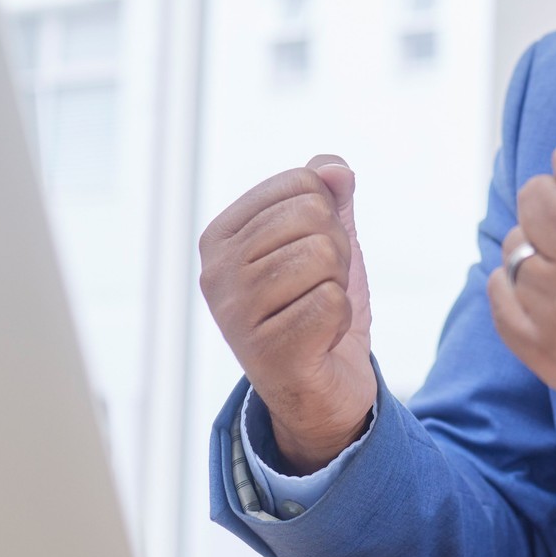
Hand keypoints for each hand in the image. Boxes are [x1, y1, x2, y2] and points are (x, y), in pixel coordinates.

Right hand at [198, 154, 376, 472]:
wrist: (323, 389)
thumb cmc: (317, 307)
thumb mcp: (327, 241)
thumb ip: (329, 196)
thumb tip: (334, 168)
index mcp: (221, 236)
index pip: (301, 183)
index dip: (328, 216)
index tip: (312, 256)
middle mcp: (215, 272)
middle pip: (313, 216)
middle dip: (336, 252)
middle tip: (318, 289)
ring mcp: (235, 313)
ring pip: (323, 256)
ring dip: (338, 286)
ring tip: (316, 314)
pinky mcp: (265, 352)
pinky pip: (331, 302)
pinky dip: (340, 321)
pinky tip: (319, 342)